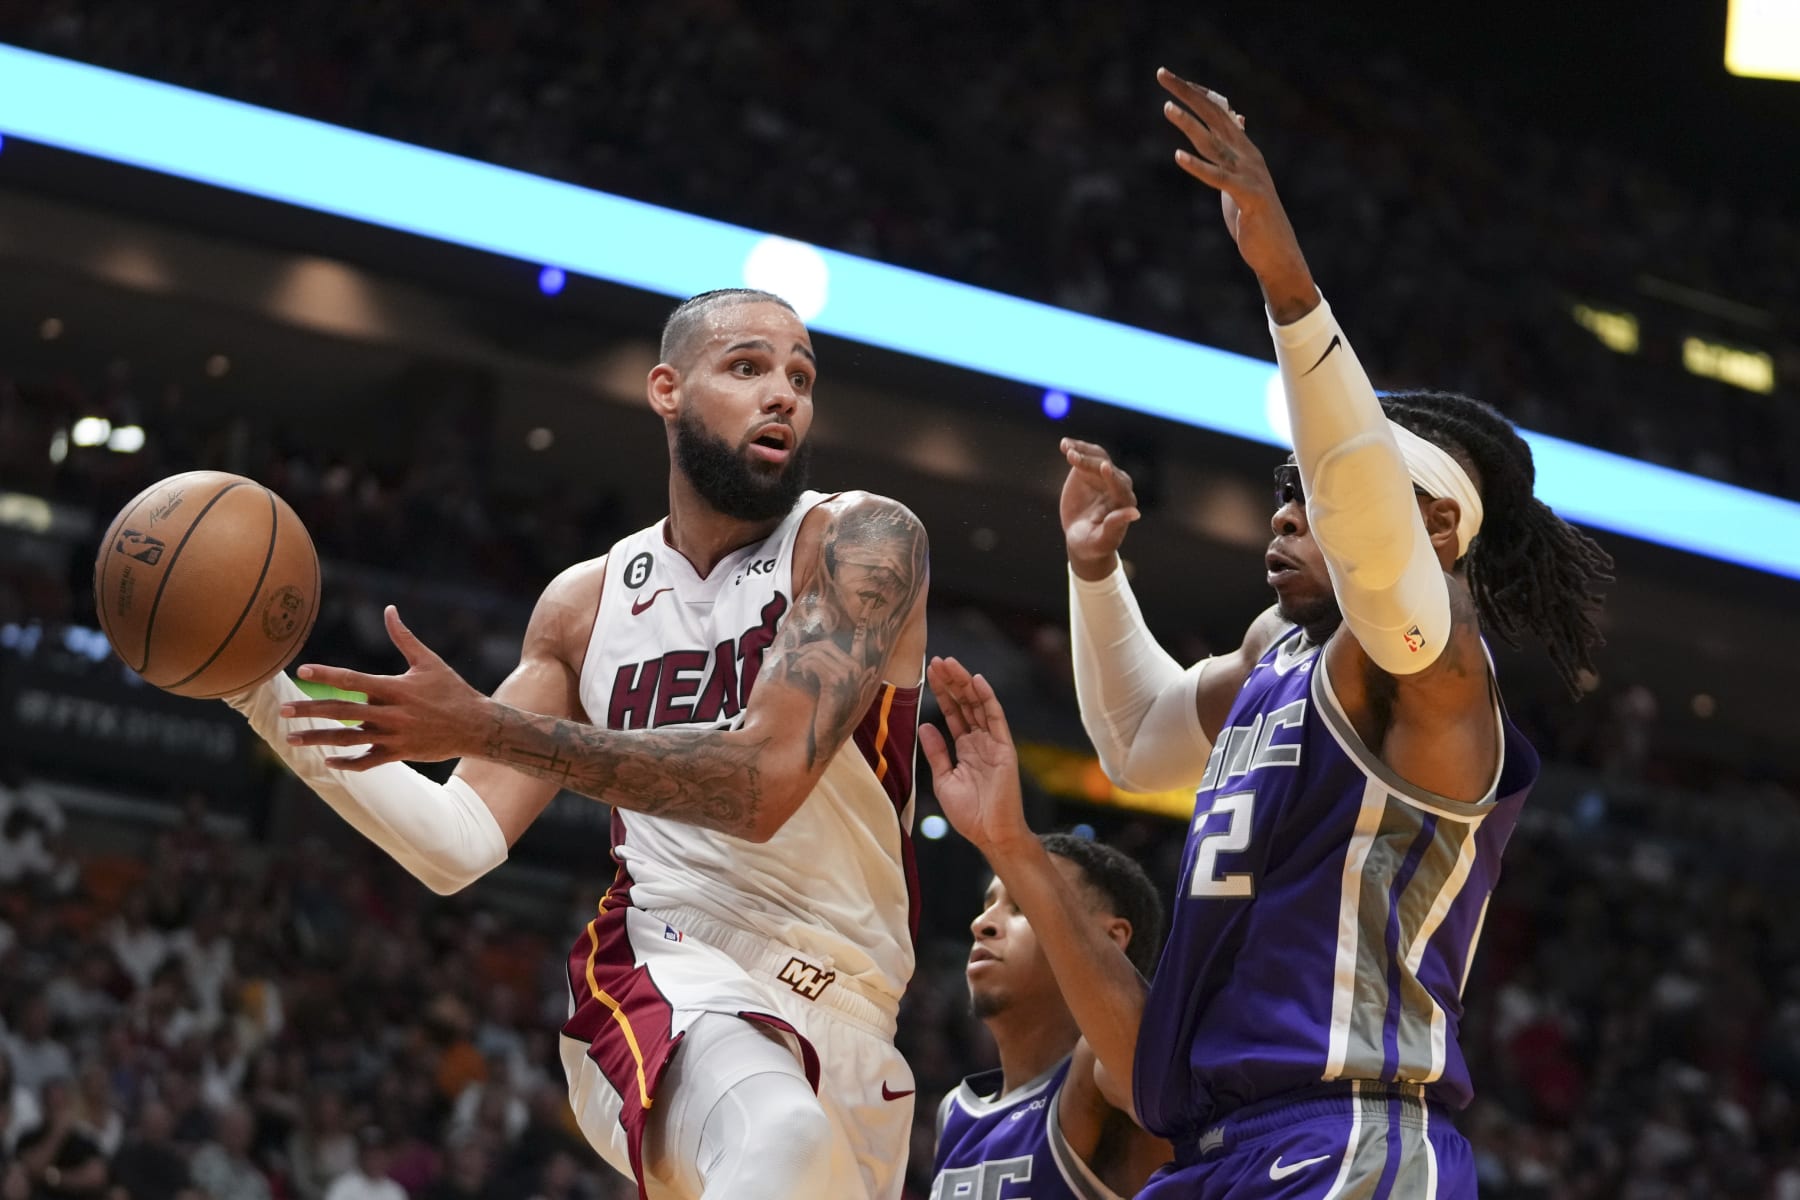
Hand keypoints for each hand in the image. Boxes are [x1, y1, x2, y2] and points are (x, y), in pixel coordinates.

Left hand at [278, 606, 490, 769]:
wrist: (477, 726)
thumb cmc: (452, 690)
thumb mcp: (429, 661)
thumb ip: (404, 637)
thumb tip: (389, 610)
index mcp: (395, 688)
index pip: (353, 680)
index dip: (326, 675)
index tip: (302, 671)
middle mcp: (391, 713)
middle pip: (342, 712)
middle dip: (310, 710)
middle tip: (283, 710)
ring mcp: (393, 736)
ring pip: (348, 740)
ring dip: (317, 738)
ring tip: (291, 739)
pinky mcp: (399, 753)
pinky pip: (367, 761)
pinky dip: (347, 763)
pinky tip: (327, 760)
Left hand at [919, 657, 1032, 855]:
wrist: (990, 834)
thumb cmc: (969, 813)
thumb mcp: (943, 779)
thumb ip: (936, 752)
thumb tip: (925, 725)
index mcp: (965, 748)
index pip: (953, 713)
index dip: (942, 693)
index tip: (930, 673)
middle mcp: (980, 741)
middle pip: (965, 703)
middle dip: (951, 682)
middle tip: (938, 660)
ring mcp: (993, 743)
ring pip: (978, 705)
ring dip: (965, 683)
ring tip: (951, 664)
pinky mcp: (1004, 748)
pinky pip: (996, 718)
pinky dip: (987, 698)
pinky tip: (977, 681)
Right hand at [1059, 438, 1139, 580]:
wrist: (1081, 538)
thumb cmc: (1093, 543)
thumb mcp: (1102, 540)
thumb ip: (1115, 526)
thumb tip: (1135, 513)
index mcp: (1124, 502)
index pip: (1120, 486)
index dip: (1112, 477)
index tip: (1104, 467)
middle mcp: (1117, 485)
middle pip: (1106, 468)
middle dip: (1090, 462)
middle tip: (1073, 457)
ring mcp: (1103, 475)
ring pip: (1096, 457)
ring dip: (1082, 451)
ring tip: (1067, 448)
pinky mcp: (1089, 470)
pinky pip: (1084, 455)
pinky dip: (1075, 449)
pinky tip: (1064, 444)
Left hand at [1158, 67, 1317, 321]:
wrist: (1277, 252)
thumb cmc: (1256, 217)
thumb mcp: (1242, 176)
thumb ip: (1236, 148)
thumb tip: (1238, 118)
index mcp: (1245, 149)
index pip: (1219, 111)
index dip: (1196, 93)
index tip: (1171, 79)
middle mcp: (1247, 155)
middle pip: (1214, 116)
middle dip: (1188, 94)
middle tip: (1162, 74)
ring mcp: (1249, 174)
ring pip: (1214, 144)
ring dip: (1188, 125)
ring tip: (1166, 109)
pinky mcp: (1247, 196)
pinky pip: (1218, 178)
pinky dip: (1198, 167)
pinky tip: (1178, 158)